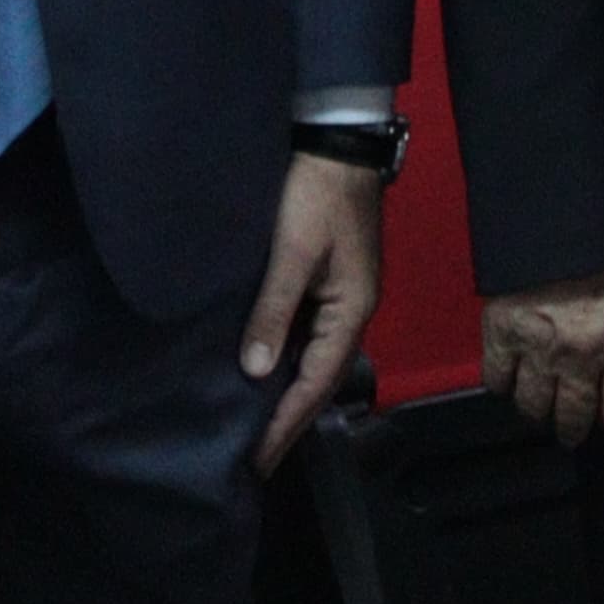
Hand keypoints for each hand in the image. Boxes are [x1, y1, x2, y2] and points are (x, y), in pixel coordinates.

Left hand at [239, 150, 385, 473]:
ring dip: (285, 391)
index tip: (257, 462)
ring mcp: (340, 296)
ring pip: (311, 358)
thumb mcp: (292, 252)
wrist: (337, 141)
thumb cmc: (316, 195)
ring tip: (251, 426)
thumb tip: (256, 371)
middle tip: (251, 458)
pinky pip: (304, 335)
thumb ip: (274, 310)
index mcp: (351, 310)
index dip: (286, 425)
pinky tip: (259, 370)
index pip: (317, 384)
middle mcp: (350, 311)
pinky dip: (284, 359)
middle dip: (287, 419)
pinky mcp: (325, 281)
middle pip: (319, 379)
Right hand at [479, 266, 603, 445]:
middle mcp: (581, 355)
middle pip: (573, 416)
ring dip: (536, 409)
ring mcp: (537, 348)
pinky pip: (496, 379)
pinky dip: (501, 382)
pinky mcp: (501, 334)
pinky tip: (509, 376)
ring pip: (532, 405)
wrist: (559, 210)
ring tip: (539, 408)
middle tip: (571, 429)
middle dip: (573, 427)